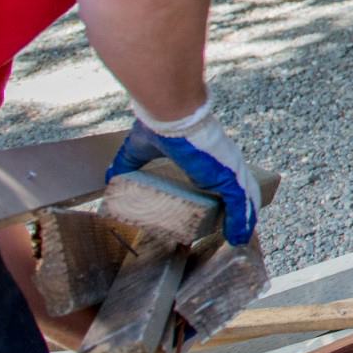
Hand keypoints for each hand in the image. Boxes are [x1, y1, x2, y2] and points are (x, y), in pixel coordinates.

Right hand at [106, 96, 260, 244]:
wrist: (170, 114)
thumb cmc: (158, 125)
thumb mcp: (138, 149)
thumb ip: (126, 163)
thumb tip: (109, 179)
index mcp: (205, 158)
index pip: (220, 179)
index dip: (221, 195)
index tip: (217, 212)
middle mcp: (221, 164)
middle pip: (237, 192)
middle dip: (238, 212)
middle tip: (231, 231)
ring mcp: (228, 169)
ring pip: (243, 200)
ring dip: (242, 220)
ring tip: (238, 239)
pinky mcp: (229, 175)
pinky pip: (241, 203)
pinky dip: (241, 221)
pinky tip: (239, 237)